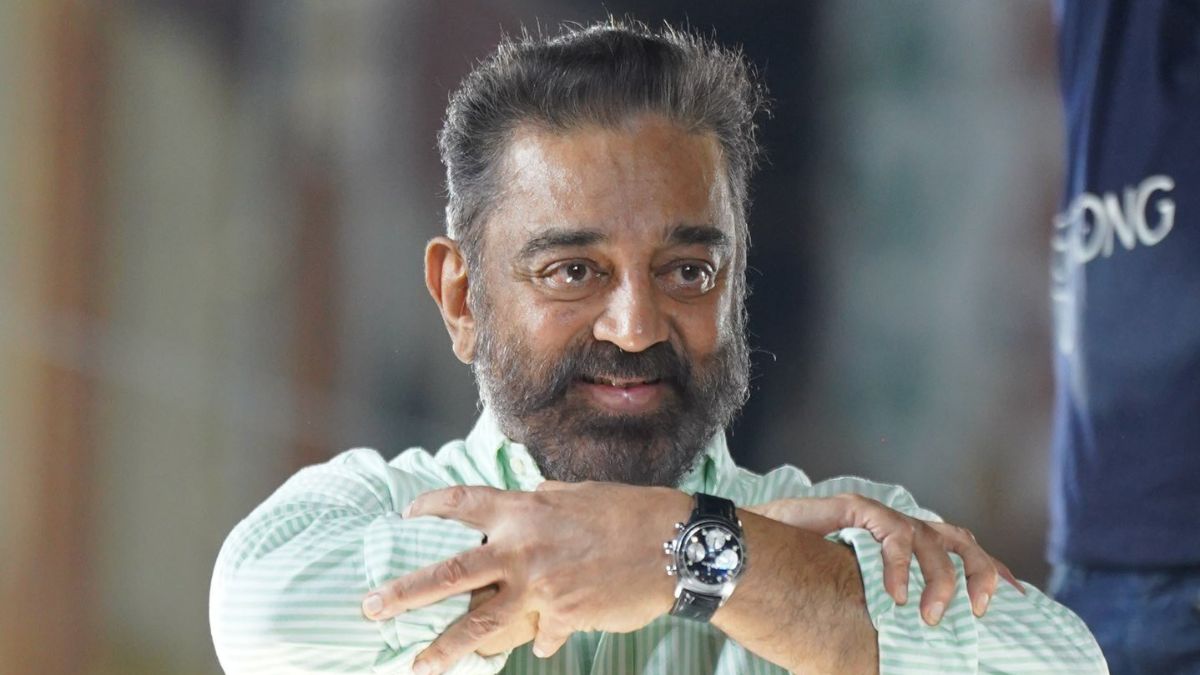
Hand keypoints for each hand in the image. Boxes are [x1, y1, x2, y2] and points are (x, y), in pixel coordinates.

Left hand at [361, 481, 691, 674]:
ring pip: (480, 623)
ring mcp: (542, 587)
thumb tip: (522, 504)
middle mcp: (523, 548)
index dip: (431, 505)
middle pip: (451, 574)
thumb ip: (540, 503)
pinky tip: (543, 642)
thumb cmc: (629, 511)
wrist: (676, 546)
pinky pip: (541, 635)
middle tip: (369, 609)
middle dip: (404, 594)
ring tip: (418, 666)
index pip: (463, 503)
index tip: (407, 513)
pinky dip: (540, 639)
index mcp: (524, 509)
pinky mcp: (564, 617)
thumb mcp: (576, 495)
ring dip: (445, 648)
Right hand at [747, 494, 1022, 624]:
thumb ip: (878, 632)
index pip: (960, 554)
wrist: (747, 554)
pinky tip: (893, 595)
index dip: (991, 573)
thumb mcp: (849, 615)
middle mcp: (898, 529)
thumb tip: (898, 664)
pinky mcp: (856, 508)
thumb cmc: (795, 586)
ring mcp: (878, 517)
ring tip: (931, 615)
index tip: (1019, 599)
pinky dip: (900, 565)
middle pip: (961, 540)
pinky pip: (894, 532)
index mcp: (905, 549)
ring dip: (942, 578)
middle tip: (980, 610)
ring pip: (933, 537)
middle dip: (980, 573)